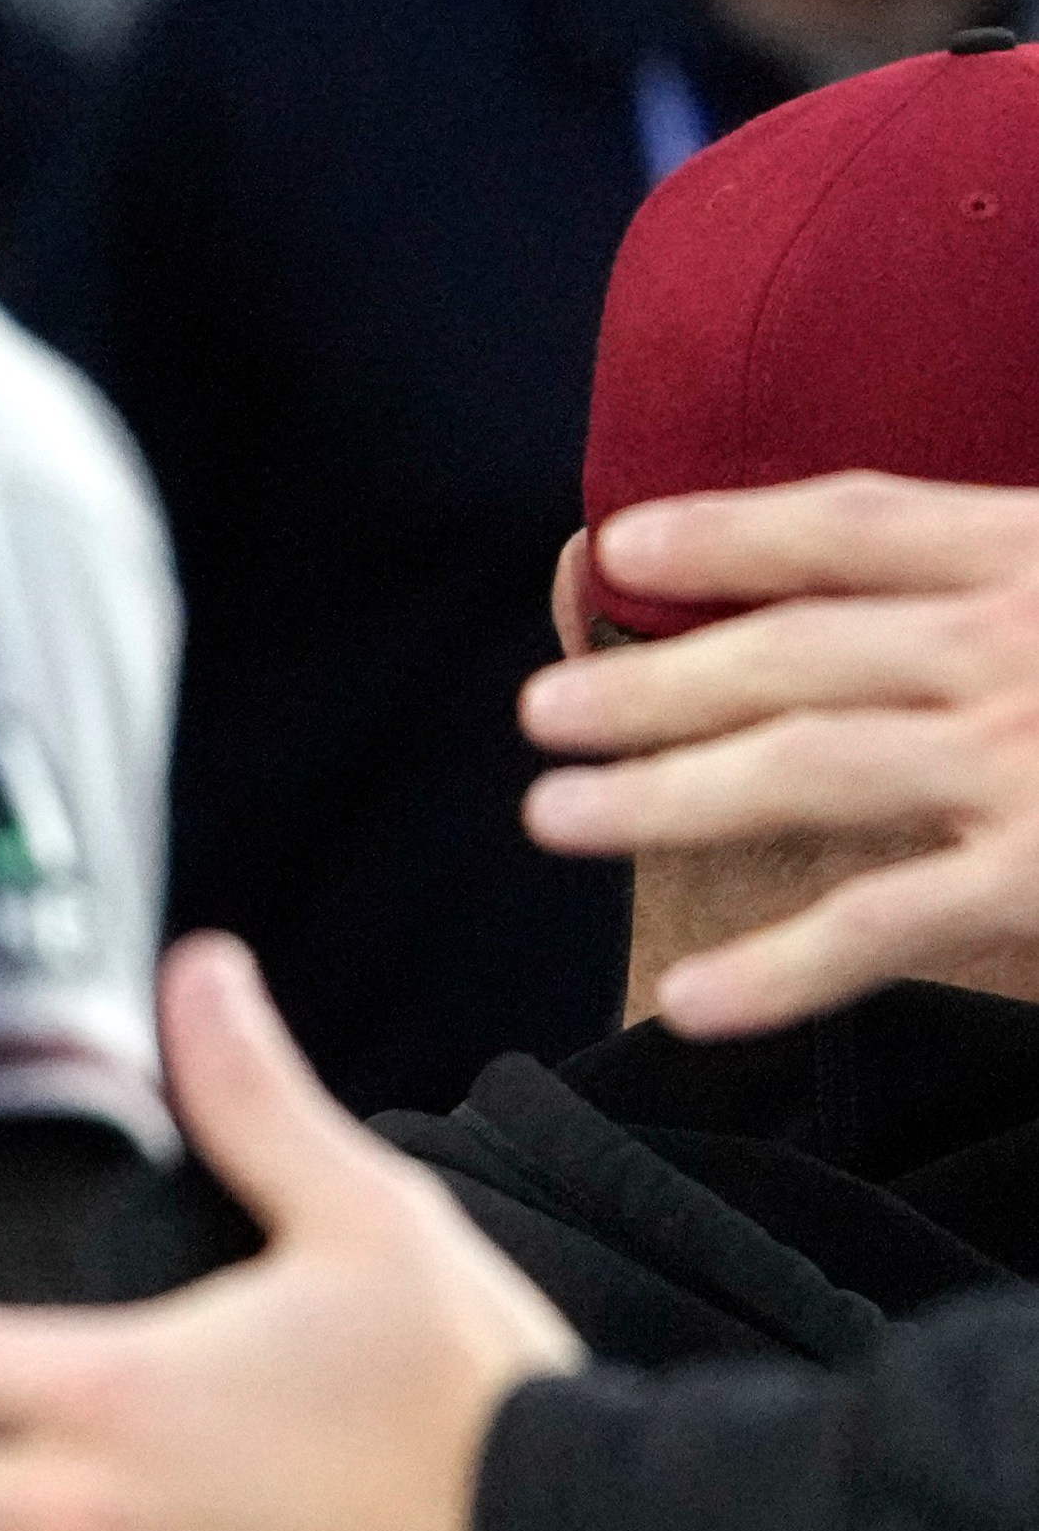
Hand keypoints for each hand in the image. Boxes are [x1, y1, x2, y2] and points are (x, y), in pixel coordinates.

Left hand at [518, 474, 1038, 1032]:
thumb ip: (1010, 594)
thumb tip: (915, 617)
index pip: (855, 527)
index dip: (728, 534)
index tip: (620, 548)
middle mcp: (1017, 642)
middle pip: (794, 652)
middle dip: (652, 682)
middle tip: (541, 714)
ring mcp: (1026, 756)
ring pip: (802, 769)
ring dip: (662, 794)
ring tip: (552, 814)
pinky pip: (887, 921)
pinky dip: (782, 966)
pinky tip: (690, 1003)